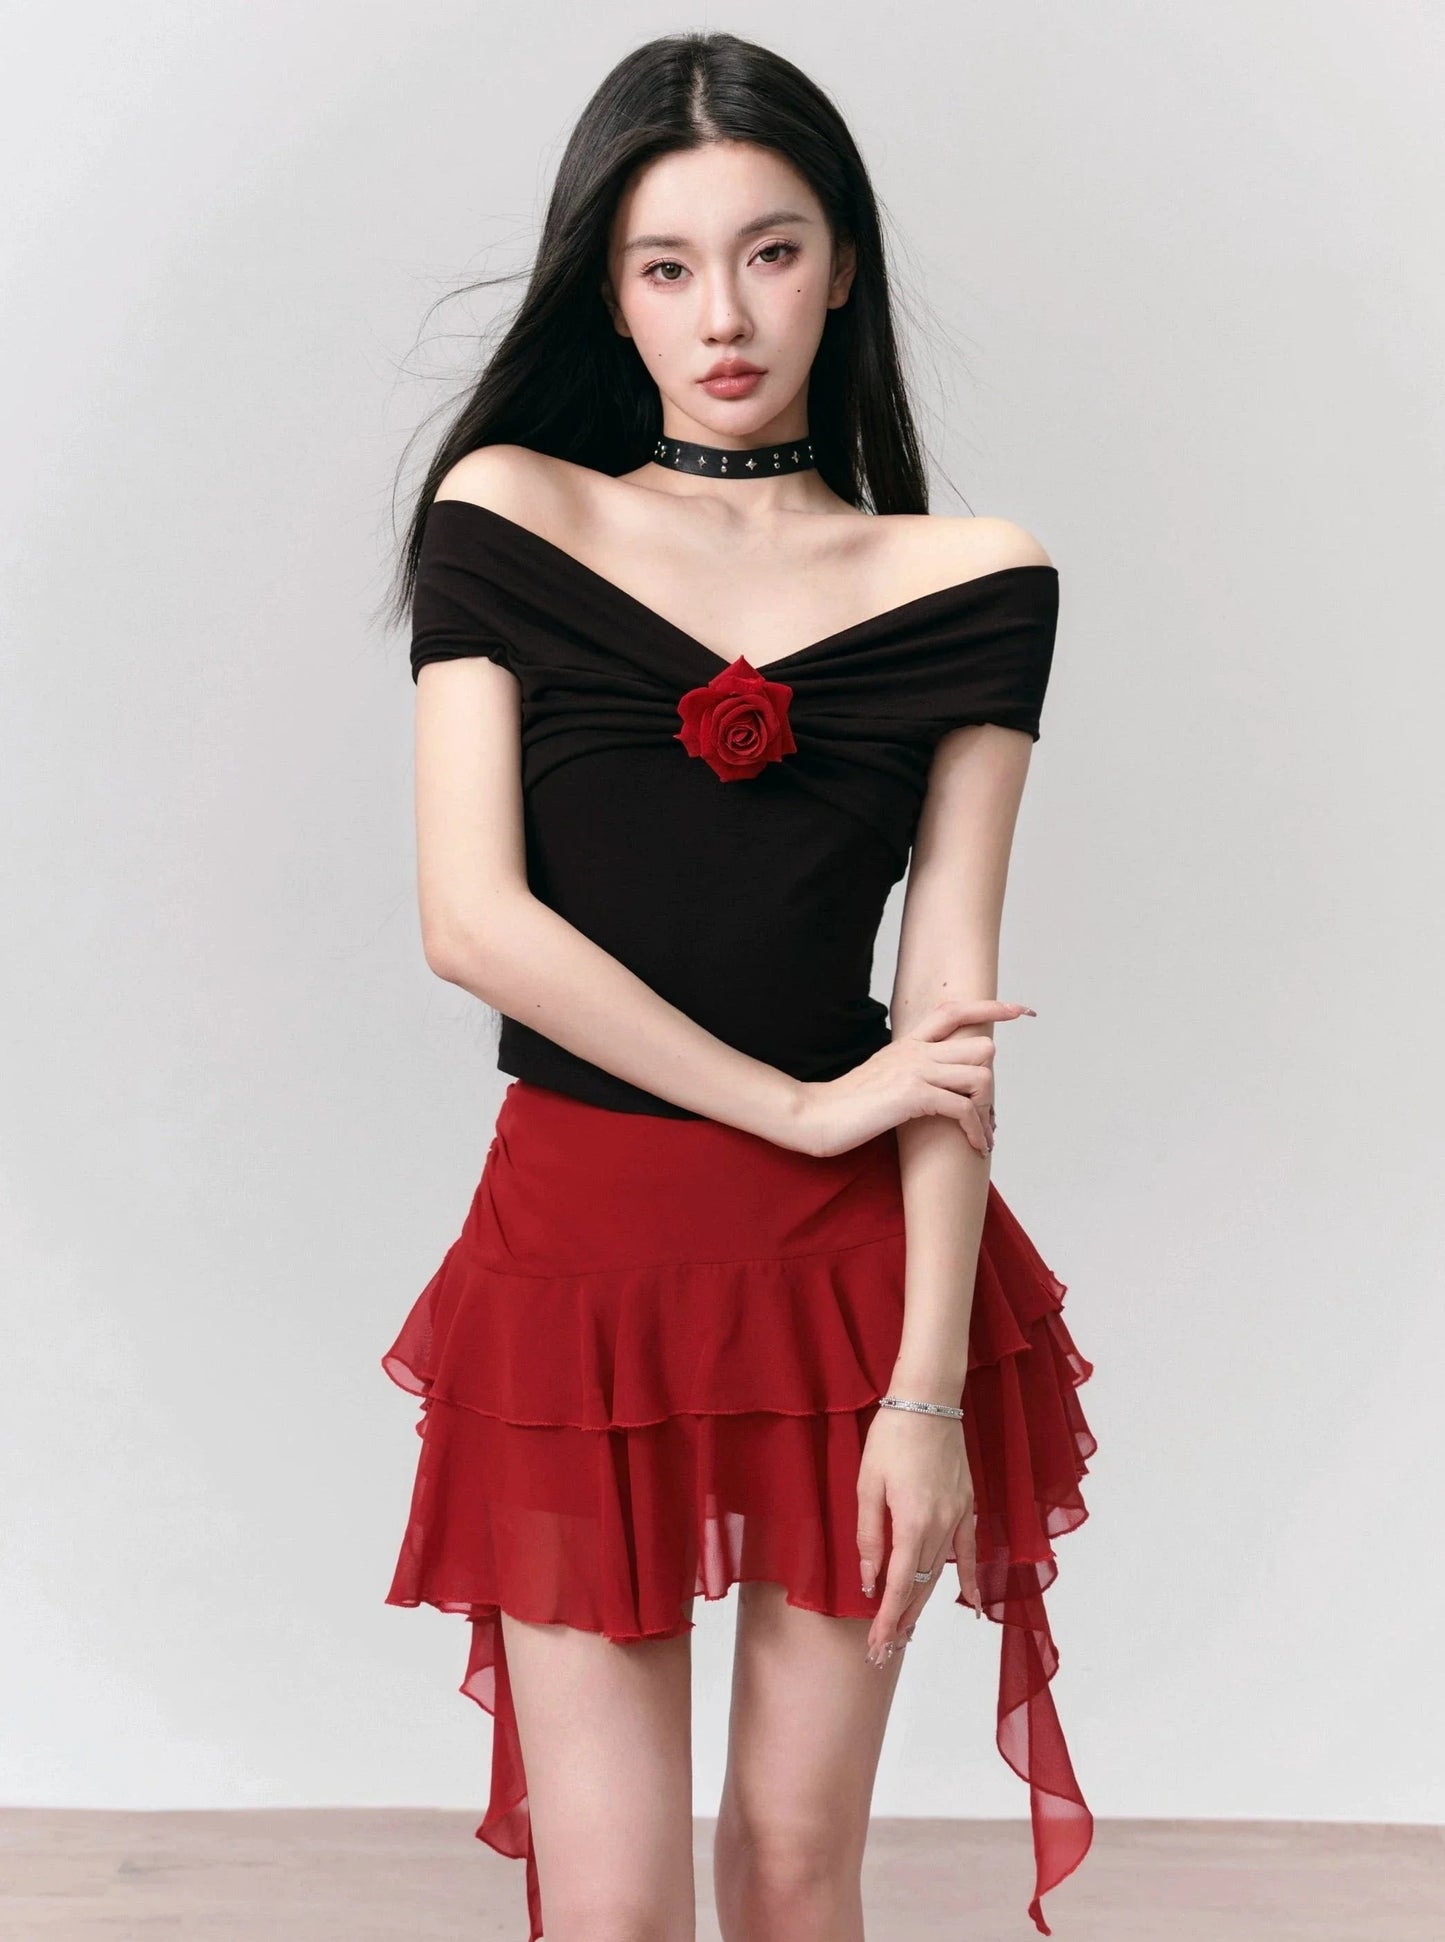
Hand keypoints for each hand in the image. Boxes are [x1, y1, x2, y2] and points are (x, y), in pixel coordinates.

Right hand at [784, 997, 1033, 1157]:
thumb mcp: (884, 1076)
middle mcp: (916, 1050)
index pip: (956, 1010)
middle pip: (982, 1046)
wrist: (816, 1116)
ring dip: (988, 1111)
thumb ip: (912, 1071)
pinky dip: (975, 1130)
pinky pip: (963, 1108)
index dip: (992, 1007)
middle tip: (984, 1112)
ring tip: (981, 1135)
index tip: (1021, 1010)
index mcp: (909, 1042)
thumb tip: (939, 1082)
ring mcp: (915, 1070)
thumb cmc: (848, 1105)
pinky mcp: (913, 1096)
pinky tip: (974, 1146)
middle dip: (990, 1082)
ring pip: (980, 1076)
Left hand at [856, 1404, 981, 1668]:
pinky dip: (970, 1579)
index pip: (896, 1584)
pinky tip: (972, 1604)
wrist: (928, 1402)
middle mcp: (940, 1527)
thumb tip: (868, 1579)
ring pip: (940, 1574)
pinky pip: (969, 1551)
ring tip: (909, 1634)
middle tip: (885, 1651)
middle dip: (901, 1621)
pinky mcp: (967, 1507)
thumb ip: (869, 1535)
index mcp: (911, 1523)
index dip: (886, 1618)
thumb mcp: (867, 1484)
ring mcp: (958, 1518)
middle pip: (919, 1586)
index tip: (877, 1645)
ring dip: (924, 1605)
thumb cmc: (891, 1438)